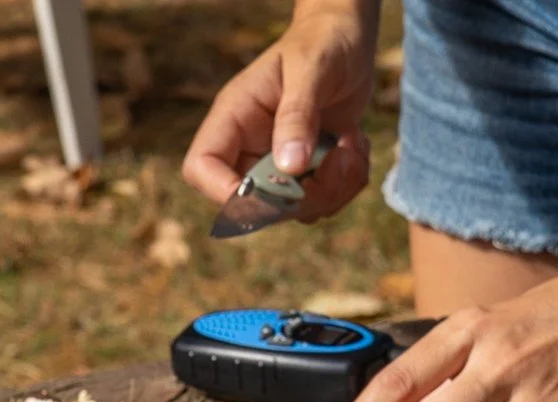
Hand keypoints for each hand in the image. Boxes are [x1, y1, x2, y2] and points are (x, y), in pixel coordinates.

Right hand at [181, 1, 376, 222]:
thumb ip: (298, 115)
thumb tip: (290, 167)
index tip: (270, 193)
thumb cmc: (324, 41)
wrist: (348, 35)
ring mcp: (279, 162)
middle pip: (254, 203)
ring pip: (294, 210)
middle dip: (303, 197)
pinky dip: (348, 183)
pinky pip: (322, 201)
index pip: (201, 167)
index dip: (224, 192)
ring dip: (333, 189)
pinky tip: (355, 144)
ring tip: (353, 145)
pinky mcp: (308, 170)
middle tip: (339, 161)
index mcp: (235, 117)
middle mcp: (250, 145)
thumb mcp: (312, 69)